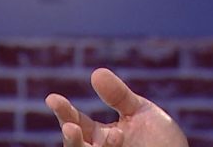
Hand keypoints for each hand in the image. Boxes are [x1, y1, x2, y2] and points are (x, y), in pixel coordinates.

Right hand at [45, 67, 189, 146]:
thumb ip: (118, 96)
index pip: (76, 122)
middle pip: (74, 145)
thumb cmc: (160, 140)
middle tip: (70, 126)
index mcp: (100, 136)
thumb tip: (96, 72)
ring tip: (111, 135)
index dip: (63, 111)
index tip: (52, 98)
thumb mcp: (140, 112)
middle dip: (70, 136)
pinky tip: (118, 139)